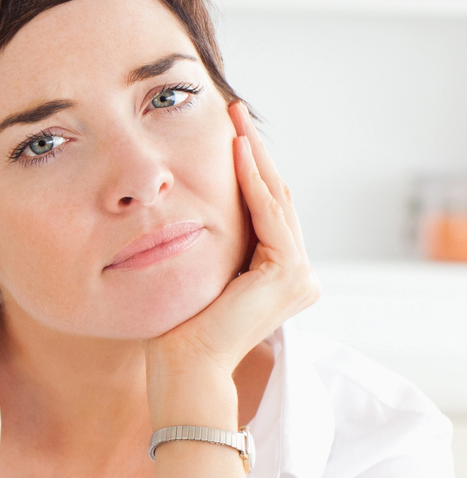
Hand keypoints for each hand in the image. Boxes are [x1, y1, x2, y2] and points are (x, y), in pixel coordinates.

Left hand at [146, 101, 318, 427]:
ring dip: (254, 155)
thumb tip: (186, 209)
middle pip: (275, 196)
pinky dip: (252, 180)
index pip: (265, 208)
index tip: (228, 131)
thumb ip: (210, 245)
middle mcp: (297, 274)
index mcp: (278, 274)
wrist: (184, 366)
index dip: (248, 167)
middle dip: (254, 151)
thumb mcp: (198, 272)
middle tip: (235, 111)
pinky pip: (268, 214)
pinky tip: (236, 150)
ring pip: (275, 198)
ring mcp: (299, 275)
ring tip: (236, 120)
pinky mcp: (288, 273)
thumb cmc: (178, 328)